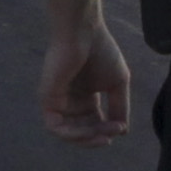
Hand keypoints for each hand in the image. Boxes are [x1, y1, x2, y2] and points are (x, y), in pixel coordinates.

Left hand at [40, 20, 131, 143]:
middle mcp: (70, 101)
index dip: (106, 130)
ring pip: (68, 133)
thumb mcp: (118, 84)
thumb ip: (120, 107)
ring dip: (87, 138)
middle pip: (82, 131)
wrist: (83, 32)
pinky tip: (90, 130)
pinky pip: (56, 127)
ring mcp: (57, 101)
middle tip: (113, 132)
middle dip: (98, 136)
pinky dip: (73, 134)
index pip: (93, 124)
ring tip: (103, 135)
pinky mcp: (47, 99)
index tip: (120, 128)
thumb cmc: (101, 51)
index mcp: (85, 97)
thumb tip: (123, 132)